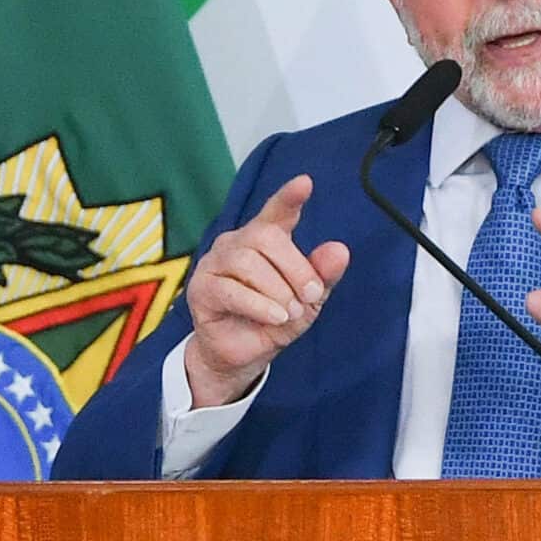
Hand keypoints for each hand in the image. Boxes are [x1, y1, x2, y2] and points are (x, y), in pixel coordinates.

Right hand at [179, 176, 352, 406]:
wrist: (243, 357)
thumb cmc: (273, 320)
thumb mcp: (307, 302)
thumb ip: (322, 276)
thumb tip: (340, 250)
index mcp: (264, 239)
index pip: (275, 212)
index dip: (288, 197)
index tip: (305, 183)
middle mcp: (236, 243)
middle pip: (265, 237)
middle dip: (295, 267)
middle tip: (311, 295)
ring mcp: (213, 264)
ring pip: (248, 263)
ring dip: (277, 291)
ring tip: (290, 313)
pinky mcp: (201, 289)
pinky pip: (231, 290)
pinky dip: (260, 306)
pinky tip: (275, 318)